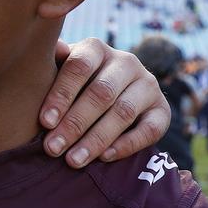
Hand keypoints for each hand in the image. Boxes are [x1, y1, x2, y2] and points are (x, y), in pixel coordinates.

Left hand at [40, 38, 169, 167]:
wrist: (111, 89)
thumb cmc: (72, 80)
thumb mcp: (59, 67)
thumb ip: (52, 61)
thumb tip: (53, 47)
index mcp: (96, 48)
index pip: (78, 67)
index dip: (61, 95)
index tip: (44, 122)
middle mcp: (126, 61)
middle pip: (100, 93)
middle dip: (74, 123)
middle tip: (53, 148)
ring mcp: (147, 84)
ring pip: (123, 112)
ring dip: (96, 139)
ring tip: (73, 160)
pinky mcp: (163, 109)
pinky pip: (150, 129)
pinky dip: (127, 145)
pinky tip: (104, 158)